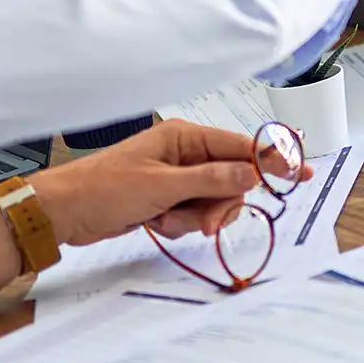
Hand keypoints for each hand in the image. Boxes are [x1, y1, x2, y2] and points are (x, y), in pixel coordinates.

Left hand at [31, 119, 309, 244]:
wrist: (64, 213)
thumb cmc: (105, 189)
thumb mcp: (162, 186)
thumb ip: (211, 180)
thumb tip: (252, 172)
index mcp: (184, 137)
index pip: (239, 146)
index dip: (271, 160)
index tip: (300, 174)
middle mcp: (184, 154)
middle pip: (230, 180)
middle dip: (219, 204)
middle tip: (204, 222)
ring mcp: (175, 178)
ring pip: (212, 201)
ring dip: (195, 218)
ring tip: (166, 221)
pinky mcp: (166, 200)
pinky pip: (192, 214)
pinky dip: (180, 225)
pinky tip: (156, 224)